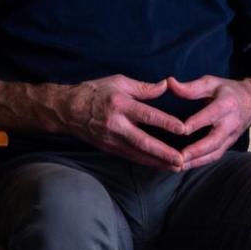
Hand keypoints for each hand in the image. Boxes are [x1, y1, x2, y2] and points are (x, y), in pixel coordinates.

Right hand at [65, 75, 186, 169]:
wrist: (67, 110)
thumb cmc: (95, 92)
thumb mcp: (118, 82)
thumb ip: (144, 87)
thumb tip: (166, 85)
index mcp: (120, 105)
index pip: (147, 115)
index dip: (165, 123)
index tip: (183, 129)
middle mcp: (116, 125)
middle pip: (143, 141)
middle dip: (164, 152)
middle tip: (182, 160)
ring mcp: (112, 139)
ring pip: (138, 154)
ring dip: (158, 162)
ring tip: (177, 167)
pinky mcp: (110, 148)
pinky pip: (132, 157)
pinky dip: (147, 163)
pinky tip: (161, 166)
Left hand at [167, 75, 250, 169]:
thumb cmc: (228, 91)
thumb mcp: (211, 83)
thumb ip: (190, 87)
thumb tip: (169, 83)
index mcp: (226, 104)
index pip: (210, 115)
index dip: (196, 123)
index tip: (180, 130)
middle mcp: (231, 123)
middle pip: (214, 140)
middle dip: (197, 150)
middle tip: (179, 157)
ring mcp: (231, 136)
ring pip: (215, 152)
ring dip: (197, 161)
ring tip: (178, 166)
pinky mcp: (229, 144)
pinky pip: (215, 156)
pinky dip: (201, 163)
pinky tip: (185, 166)